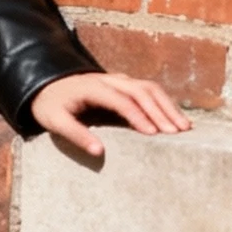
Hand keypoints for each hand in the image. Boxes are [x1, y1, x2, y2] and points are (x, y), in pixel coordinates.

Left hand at [29, 70, 189, 159]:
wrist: (46, 86)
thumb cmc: (50, 105)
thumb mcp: (54, 121)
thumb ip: (76, 135)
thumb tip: (99, 152)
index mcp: (92, 87)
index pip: (121, 100)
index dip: (138, 116)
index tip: (153, 134)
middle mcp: (109, 80)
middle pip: (142, 91)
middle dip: (161, 111)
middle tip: (177, 132)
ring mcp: (119, 80)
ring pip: (149, 88)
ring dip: (168, 106)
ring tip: (184, 127)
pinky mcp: (124, 84)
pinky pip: (148, 90)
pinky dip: (164, 103)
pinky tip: (175, 118)